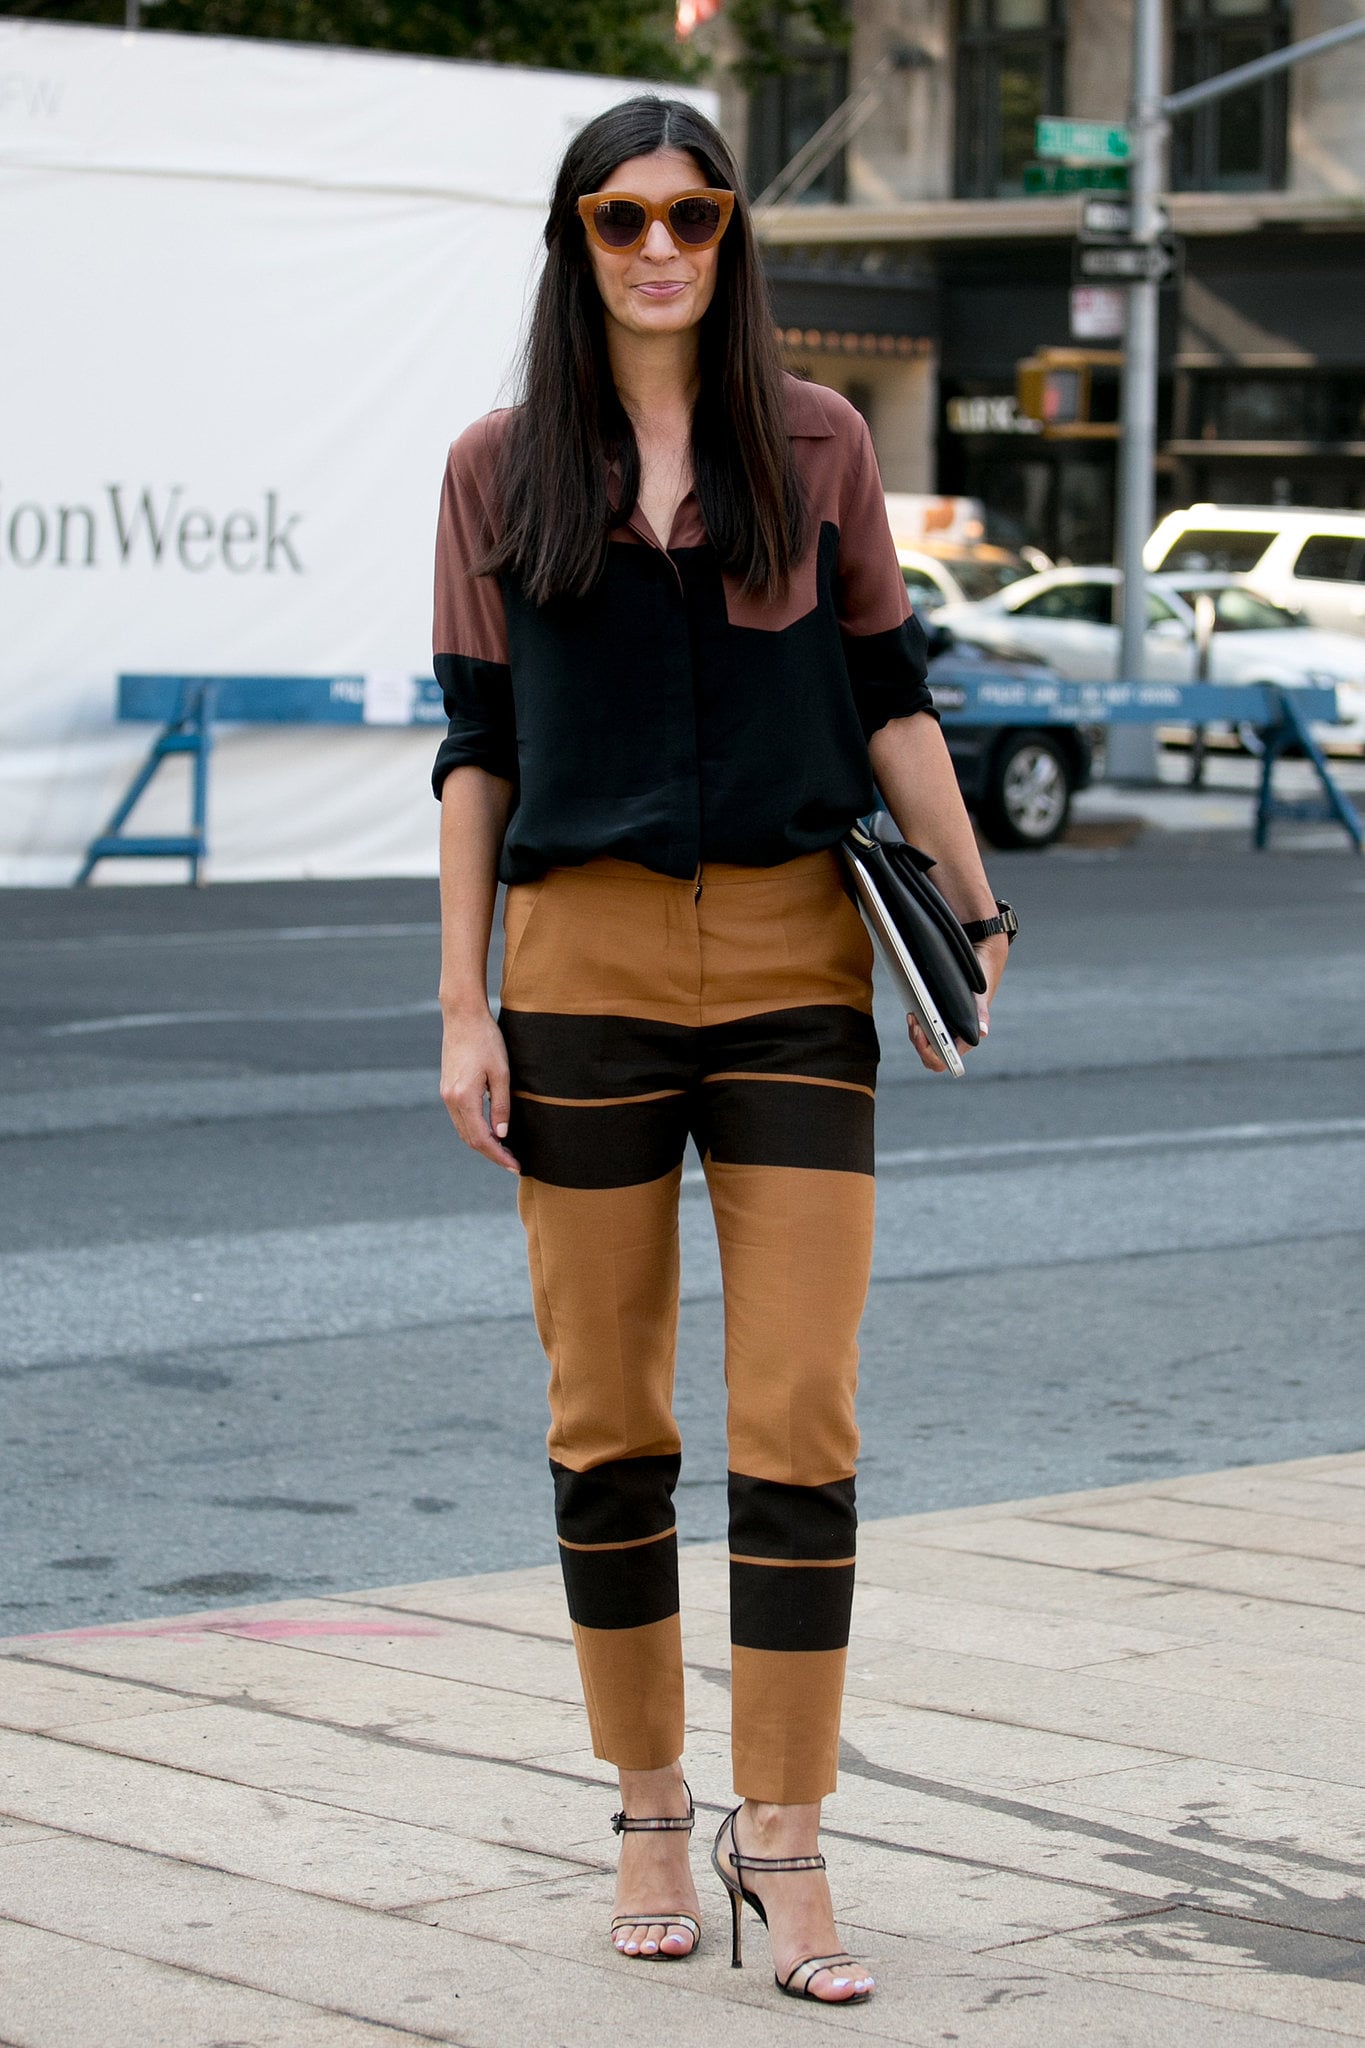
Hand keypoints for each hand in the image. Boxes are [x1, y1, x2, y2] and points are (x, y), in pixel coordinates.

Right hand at [440, 1007, 518, 1171]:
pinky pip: (460, 1118)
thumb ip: (501, 1106)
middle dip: (491, 1154)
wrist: (463, 1016)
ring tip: (504, 1151)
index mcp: (463, 1098)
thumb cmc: (486, 1040)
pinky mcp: (447, 1088)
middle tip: (513, 1163)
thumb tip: (502, 1134)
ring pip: (463, 1130)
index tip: (515, 1166)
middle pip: (470, 1139)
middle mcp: (450, 1100)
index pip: (481, 1138)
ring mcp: (446, 1094)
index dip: (498, 1155)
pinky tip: (490, 1131)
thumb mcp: (501, 1073)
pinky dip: (474, 1129)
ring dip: (482, 1143)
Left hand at [906, 933, 1008, 1072]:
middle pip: (928, 1056)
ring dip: (915, 1033)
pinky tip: (912, 1013)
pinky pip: (921, 1031)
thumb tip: (983, 1032)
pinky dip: (915, 1024)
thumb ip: (981, 1015)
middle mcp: (952, 1041)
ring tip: (912, 1016)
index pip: (943, 1061)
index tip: (923, 1036)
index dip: (930, 1054)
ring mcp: (941, 1033)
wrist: (978, 972)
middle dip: (919, 1043)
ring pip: (922, 1044)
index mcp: (964, 1042)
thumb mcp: (979, 999)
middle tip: (914, 1023)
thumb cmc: (980, 989)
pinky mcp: (933, 1022)